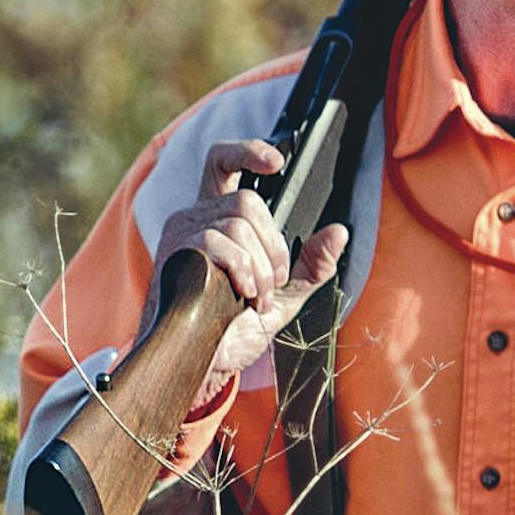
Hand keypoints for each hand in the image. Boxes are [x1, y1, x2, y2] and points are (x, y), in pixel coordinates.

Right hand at [143, 139, 348, 405]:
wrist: (205, 363)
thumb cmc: (235, 327)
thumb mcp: (287, 295)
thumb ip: (312, 264)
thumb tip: (339, 232)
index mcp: (219, 218)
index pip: (223, 163)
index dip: (247, 151)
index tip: (278, 162)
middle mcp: (195, 217)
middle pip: (248, 202)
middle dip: (273, 246)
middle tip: (273, 283)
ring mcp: (181, 233)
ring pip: (238, 225)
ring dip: (261, 268)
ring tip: (255, 298)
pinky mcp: (174, 253)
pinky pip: (222, 246)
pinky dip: (244, 273)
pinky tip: (242, 297)